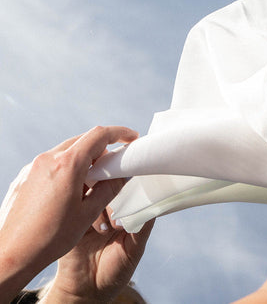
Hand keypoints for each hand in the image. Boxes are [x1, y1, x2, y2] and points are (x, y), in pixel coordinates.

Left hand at [0, 126, 137, 298]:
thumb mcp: (88, 213)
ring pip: (68, 150)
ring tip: (94, 181)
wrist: (13, 253)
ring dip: (85, 158)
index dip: (121, 133)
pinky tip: (73, 189)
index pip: (100, 135)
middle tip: (115, 165)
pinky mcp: (26, 177)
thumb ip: (110, 188)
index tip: (132, 138)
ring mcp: (34, 167)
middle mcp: (49, 159)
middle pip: (83, 140)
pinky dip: (69, 167)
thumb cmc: (50, 237)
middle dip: (103, 148)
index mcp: (68, 165)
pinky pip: (53, 162)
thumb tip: (124, 175)